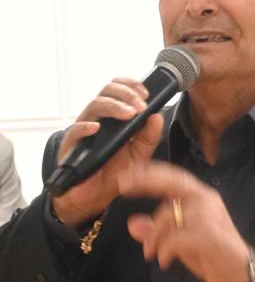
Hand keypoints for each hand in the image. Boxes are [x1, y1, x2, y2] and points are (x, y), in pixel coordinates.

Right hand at [52, 78, 163, 227]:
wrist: (96, 196)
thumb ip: (149, 138)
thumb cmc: (114, 172)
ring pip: (93, 106)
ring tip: (128, 114)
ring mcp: (83, 130)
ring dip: (112, 106)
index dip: (130, 85)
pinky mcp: (71, 146)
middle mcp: (97, 118)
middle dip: (125, 94)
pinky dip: (85, 127)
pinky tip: (96, 128)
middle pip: (105, 92)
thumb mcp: (139, 155)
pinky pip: (74, 131)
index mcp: (112, 117)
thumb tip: (157, 117)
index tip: (145, 93)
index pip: (117, 90)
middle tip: (140, 105)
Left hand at [119, 162, 252, 281]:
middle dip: (146, 181)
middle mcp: (206, 200)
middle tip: (123, 187)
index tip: (127, 175)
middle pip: (172, 183)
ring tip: (151, 253)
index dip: (151, 173)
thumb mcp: (179, 242)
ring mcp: (209, 216)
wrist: (241, 275)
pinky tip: (165, 262)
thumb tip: (132, 223)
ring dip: (153, 237)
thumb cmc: (212, 256)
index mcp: (201, 198)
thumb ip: (158, 231)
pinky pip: (174, 239)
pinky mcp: (208, 236)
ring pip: (168, 216)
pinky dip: (164, 251)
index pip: (174, 177)